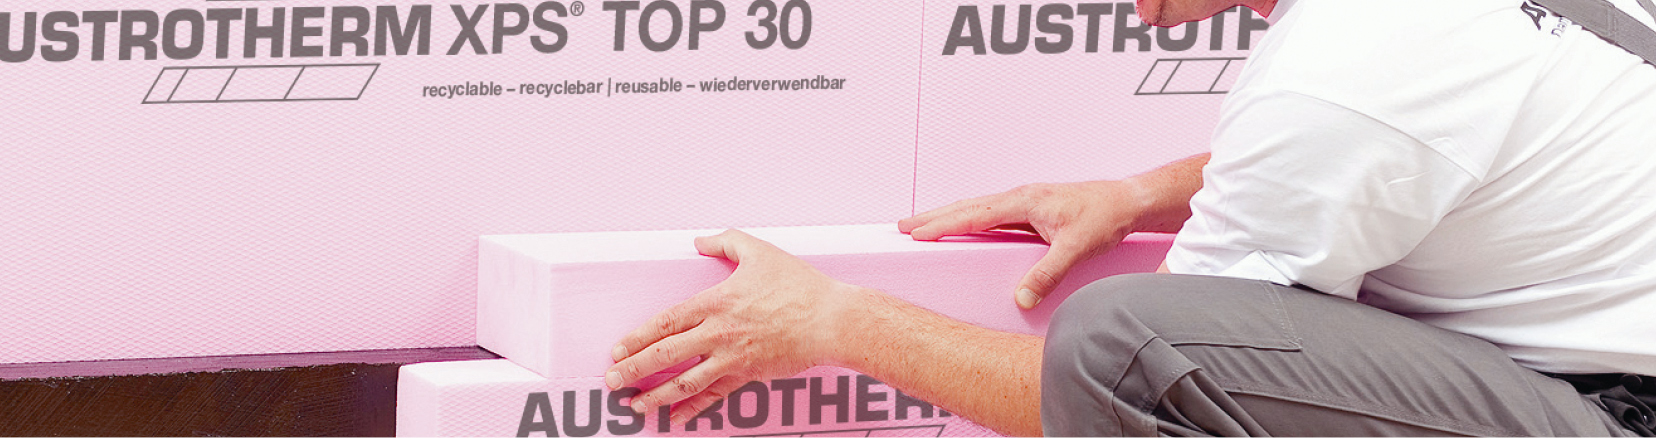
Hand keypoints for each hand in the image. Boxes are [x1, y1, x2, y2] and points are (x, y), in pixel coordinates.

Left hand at [604, 229, 855, 424]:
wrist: (832, 320)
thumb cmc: (799, 285)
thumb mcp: (760, 252)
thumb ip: (726, 243)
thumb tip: (700, 241)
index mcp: (716, 303)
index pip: (666, 323)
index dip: (638, 338)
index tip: (617, 350)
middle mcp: (718, 333)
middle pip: (666, 355)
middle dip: (635, 370)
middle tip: (612, 382)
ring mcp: (733, 357)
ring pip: (685, 382)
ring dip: (656, 396)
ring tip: (635, 405)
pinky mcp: (749, 374)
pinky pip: (715, 395)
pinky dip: (694, 409)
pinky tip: (675, 419)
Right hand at [899, 180, 1147, 308]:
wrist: (1128, 201)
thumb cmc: (1105, 217)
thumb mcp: (1076, 248)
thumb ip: (1047, 273)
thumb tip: (1021, 299)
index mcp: (1024, 201)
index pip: (975, 215)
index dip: (944, 224)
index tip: (917, 232)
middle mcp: (1020, 198)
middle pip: (968, 207)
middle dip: (934, 216)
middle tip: (902, 225)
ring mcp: (1025, 202)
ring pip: (977, 209)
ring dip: (949, 216)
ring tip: (923, 225)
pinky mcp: (1032, 210)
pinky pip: (991, 215)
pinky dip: (970, 220)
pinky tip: (964, 228)